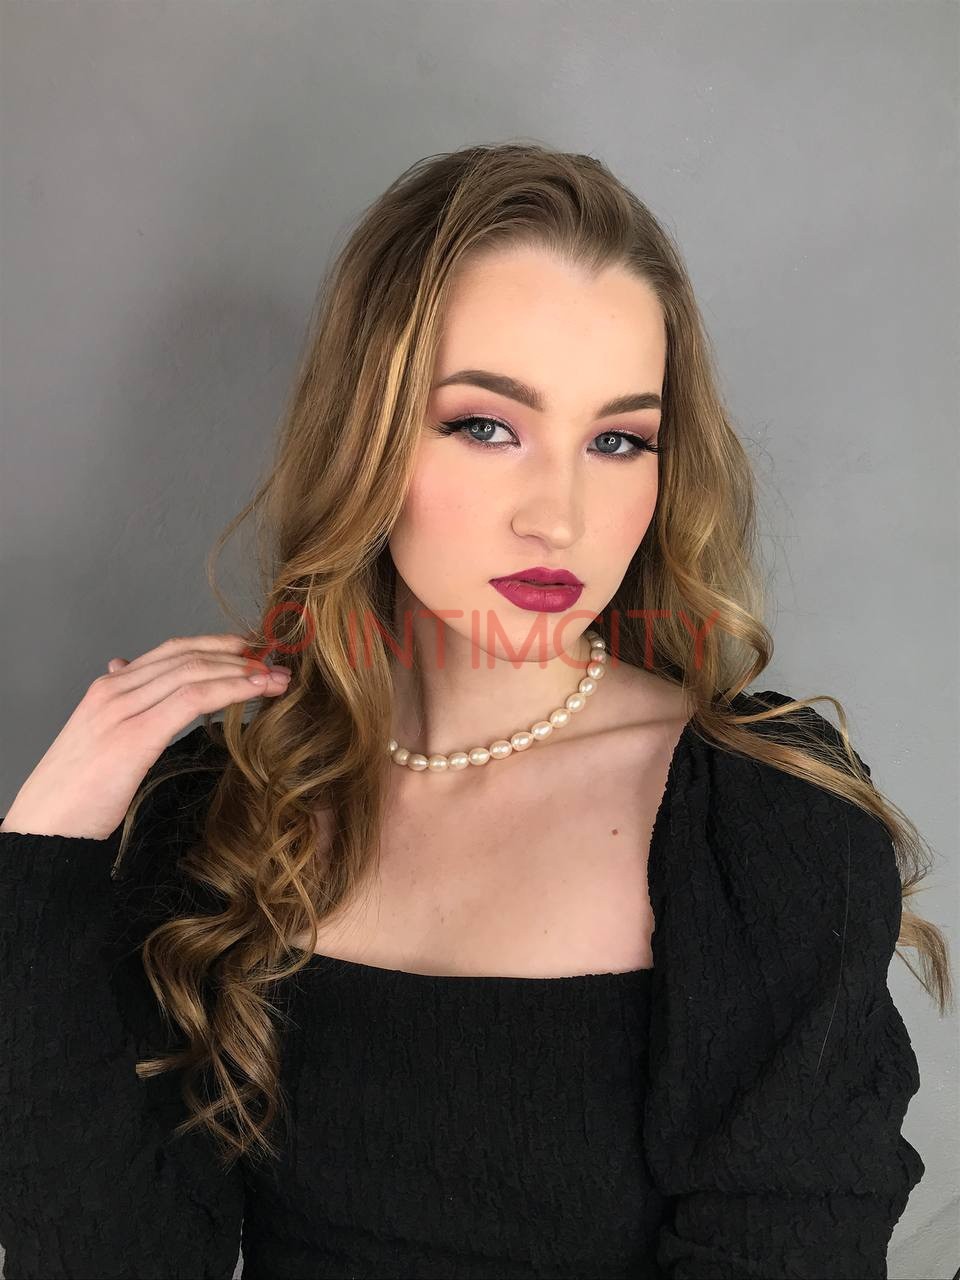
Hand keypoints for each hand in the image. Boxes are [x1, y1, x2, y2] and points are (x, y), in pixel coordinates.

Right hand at [0, 634, 290, 839]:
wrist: (44, 829)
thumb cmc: (74, 795)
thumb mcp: (98, 740)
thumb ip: (119, 706)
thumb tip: (126, 671)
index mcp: (107, 688)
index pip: (171, 651)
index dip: (216, 646)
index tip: (251, 651)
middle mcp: (114, 689)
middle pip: (187, 655)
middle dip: (237, 655)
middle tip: (275, 661)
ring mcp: (122, 709)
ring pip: (194, 672)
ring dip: (242, 671)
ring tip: (277, 677)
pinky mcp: (135, 735)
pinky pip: (193, 699)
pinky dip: (230, 690)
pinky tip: (255, 693)